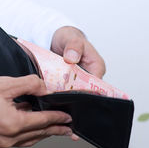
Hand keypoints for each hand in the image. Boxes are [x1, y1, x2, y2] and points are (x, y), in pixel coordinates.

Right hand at [0, 75, 73, 147]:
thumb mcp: (4, 83)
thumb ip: (29, 84)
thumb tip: (45, 88)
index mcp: (13, 124)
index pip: (43, 121)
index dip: (58, 118)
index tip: (68, 118)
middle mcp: (9, 138)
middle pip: (39, 134)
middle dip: (56, 130)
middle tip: (70, 130)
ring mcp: (1, 142)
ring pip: (30, 139)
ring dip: (44, 134)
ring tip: (56, 130)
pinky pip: (19, 140)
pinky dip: (30, 133)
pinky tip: (33, 126)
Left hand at [51, 26, 105, 140]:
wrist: (55, 37)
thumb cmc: (68, 37)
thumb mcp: (71, 38)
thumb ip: (73, 46)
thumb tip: (72, 57)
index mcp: (97, 67)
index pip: (97, 86)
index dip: (86, 94)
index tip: (75, 99)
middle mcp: (90, 77)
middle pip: (86, 94)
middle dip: (76, 102)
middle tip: (66, 109)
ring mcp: (78, 82)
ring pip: (75, 96)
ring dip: (67, 101)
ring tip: (58, 110)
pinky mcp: (68, 84)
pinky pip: (65, 94)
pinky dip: (59, 97)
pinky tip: (52, 104)